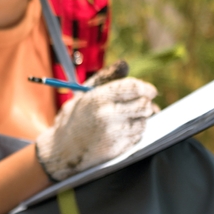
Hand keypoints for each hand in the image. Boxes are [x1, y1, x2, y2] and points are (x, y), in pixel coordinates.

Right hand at [35, 61, 156, 180]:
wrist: (62, 149)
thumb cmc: (75, 117)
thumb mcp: (85, 93)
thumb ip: (106, 78)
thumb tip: (125, 64)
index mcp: (98, 98)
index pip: (133, 88)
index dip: (146, 88)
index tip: (151, 90)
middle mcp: (107, 116)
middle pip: (143, 105)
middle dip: (146, 103)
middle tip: (142, 103)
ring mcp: (113, 134)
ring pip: (143, 121)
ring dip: (140, 118)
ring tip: (125, 118)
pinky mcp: (117, 149)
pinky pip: (138, 136)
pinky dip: (135, 132)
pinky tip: (121, 131)